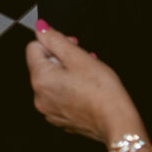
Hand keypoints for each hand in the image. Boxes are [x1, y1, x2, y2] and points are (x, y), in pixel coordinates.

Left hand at [26, 23, 141, 144]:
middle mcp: (39, 97)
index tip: (70, 45)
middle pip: (43, 64)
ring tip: (86, 74)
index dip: (53, 42)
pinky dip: (69, 88)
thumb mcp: (78, 56)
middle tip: (82, 58)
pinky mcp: (60, 119)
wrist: (116, 122)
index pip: (34, 47)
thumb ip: (55, 39)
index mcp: (40, 79)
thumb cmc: (101, 91)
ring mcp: (49, 111)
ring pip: (52, 80)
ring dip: (66, 72)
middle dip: (61, 57)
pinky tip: (85, 88)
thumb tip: (41, 29)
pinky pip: (58, 96)